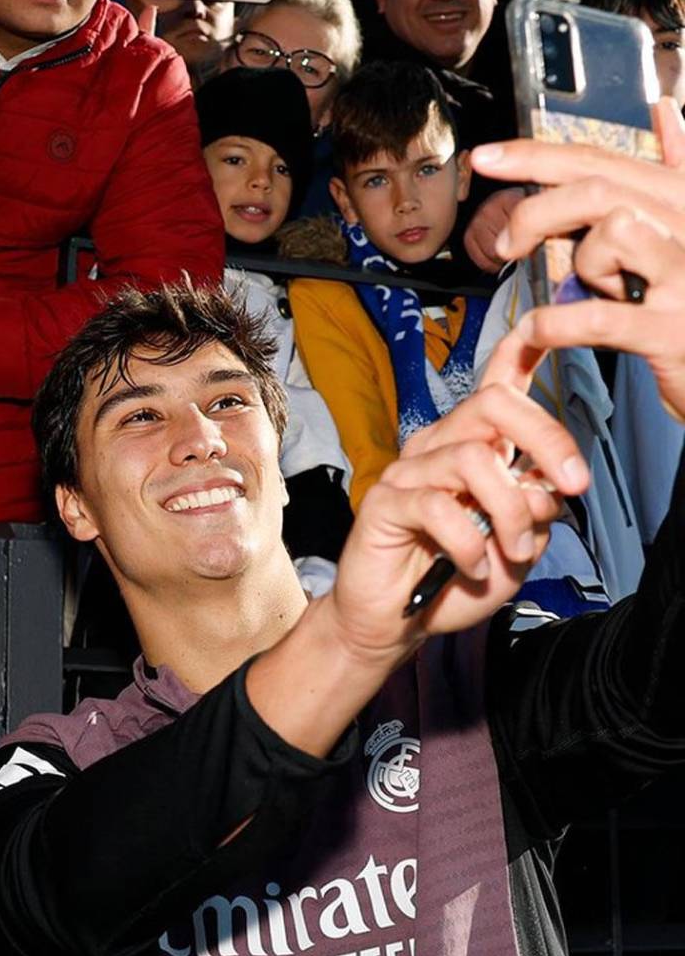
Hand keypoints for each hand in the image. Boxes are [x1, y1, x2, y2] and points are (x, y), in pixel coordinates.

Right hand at [330, 356, 588, 657]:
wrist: (394, 622)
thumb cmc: (452, 579)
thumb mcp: (515, 547)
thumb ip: (534, 512)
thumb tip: (545, 487)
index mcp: (473, 446)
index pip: (499, 385)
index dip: (525, 349)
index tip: (553, 333)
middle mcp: (439, 445)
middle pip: (494, 405)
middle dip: (545, 440)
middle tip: (570, 487)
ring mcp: (409, 470)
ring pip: (474, 460)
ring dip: (509, 512)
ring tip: (511, 553)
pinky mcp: (385, 501)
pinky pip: (439, 506)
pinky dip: (469, 543)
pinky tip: (472, 566)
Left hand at [474, 102, 684, 420]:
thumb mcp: (683, 232)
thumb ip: (675, 169)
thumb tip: (665, 109)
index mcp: (680, 200)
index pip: (599, 161)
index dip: (535, 155)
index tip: (485, 158)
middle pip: (596, 191)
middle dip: (536, 214)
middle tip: (507, 247)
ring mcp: (684, 278)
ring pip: (611, 232)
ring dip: (583, 267)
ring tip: (596, 294)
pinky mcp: (672, 331)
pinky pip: (599, 316)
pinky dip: (555, 324)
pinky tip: (540, 332)